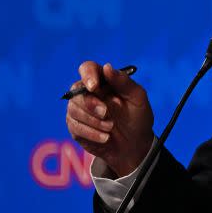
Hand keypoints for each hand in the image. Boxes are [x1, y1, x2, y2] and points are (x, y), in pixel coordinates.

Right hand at [66, 61, 153, 177]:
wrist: (135, 145)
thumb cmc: (138, 117)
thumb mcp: (137, 98)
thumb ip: (123, 82)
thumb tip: (107, 67)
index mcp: (104, 81)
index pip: (88, 68)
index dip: (87, 75)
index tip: (94, 86)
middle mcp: (89, 93)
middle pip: (77, 91)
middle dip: (90, 103)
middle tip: (106, 113)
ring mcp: (80, 109)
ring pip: (73, 109)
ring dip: (93, 120)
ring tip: (111, 127)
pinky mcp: (76, 126)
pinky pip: (75, 127)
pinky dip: (91, 133)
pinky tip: (105, 137)